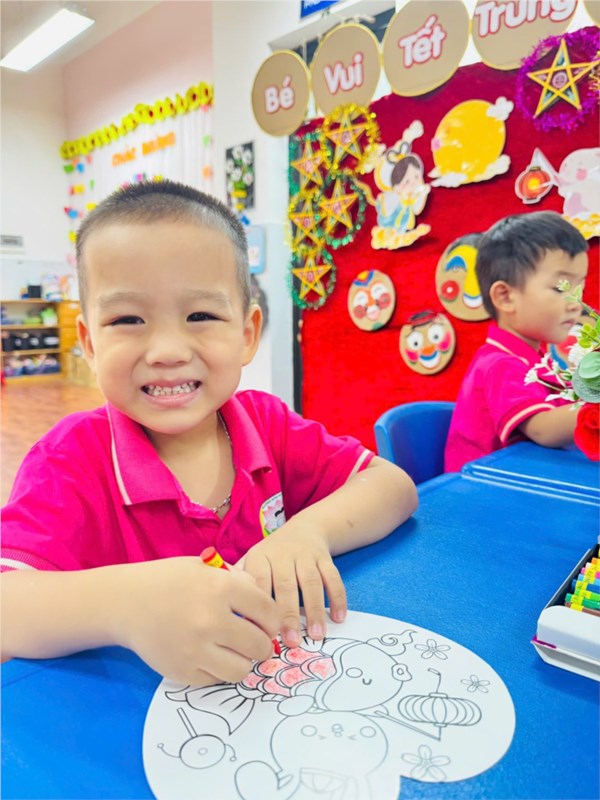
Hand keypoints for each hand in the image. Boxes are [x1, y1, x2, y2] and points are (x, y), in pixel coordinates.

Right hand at [113, 557, 280, 685]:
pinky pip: (217, 680)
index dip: (273, 620)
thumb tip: (266, 605)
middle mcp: (210, 619)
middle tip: (255, 641)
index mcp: (221, 588)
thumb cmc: (171, 581)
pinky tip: (210, 655)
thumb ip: (239, 581)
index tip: (267, 623)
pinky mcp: (182, 671)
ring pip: (242, 670)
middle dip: (263, 644)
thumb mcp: (207, 568)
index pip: (268, 611)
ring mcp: (195, 649)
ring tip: (234, 650)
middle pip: (260, 646)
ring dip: (243, 661)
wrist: (126, 603)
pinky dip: (218, 670)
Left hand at [239, 525, 346, 649]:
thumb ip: (242, 585)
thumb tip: (232, 618)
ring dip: (315, 611)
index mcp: (260, 557)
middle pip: (286, 585)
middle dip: (289, 615)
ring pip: (311, 583)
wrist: (304, 529)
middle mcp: (282, 554)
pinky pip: (332, 577)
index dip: (260, 608)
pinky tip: (339, 618)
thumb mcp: (253, 561)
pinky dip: (338, 598)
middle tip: (292, 643)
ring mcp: (305, 555)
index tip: (262, 634)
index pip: (260, 583)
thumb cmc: (272, 556)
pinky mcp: (325, 558)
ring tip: (317, 635)